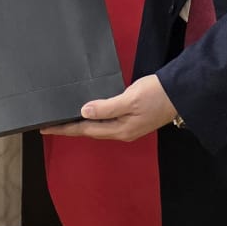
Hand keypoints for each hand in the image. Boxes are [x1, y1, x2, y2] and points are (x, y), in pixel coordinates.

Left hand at [44, 74, 177, 142]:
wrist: (180, 93)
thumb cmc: (156, 94)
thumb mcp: (129, 98)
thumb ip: (106, 107)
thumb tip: (83, 112)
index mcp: (120, 130)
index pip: (86, 130)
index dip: (66, 129)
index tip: (46, 128)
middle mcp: (123, 132)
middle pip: (91, 131)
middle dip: (71, 128)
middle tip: (52, 123)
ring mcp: (129, 127)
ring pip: (99, 127)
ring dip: (82, 124)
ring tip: (66, 119)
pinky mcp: (134, 119)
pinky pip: (108, 121)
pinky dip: (95, 118)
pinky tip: (90, 112)